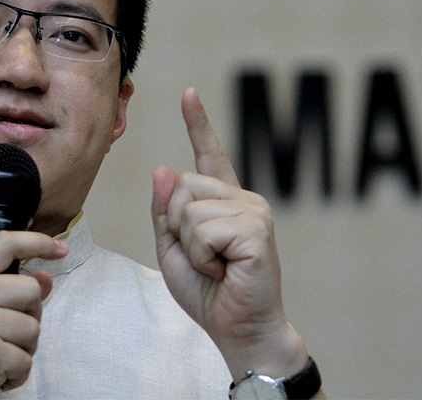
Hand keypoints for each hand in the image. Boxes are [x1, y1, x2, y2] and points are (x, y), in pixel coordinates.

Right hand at [0, 231, 66, 398]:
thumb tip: (45, 278)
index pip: (3, 244)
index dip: (37, 242)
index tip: (59, 249)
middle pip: (30, 289)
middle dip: (29, 315)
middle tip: (4, 335)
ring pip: (33, 327)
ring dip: (22, 349)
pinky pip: (26, 361)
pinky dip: (15, 375)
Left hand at [151, 88, 309, 381]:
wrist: (236, 328)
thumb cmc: (207, 290)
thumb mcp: (173, 247)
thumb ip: (165, 211)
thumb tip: (164, 167)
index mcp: (222, 201)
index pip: (207, 154)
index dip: (198, 123)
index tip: (189, 93)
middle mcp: (242, 198)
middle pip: (181, 186)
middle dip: (176, 226)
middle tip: (205, 258)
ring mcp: (253, 210)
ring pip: (187, 207)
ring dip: (190, 245)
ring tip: (216, 265)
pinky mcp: (257, 228)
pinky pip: (202, 229)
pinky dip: (201, 256)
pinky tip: (225, 269)